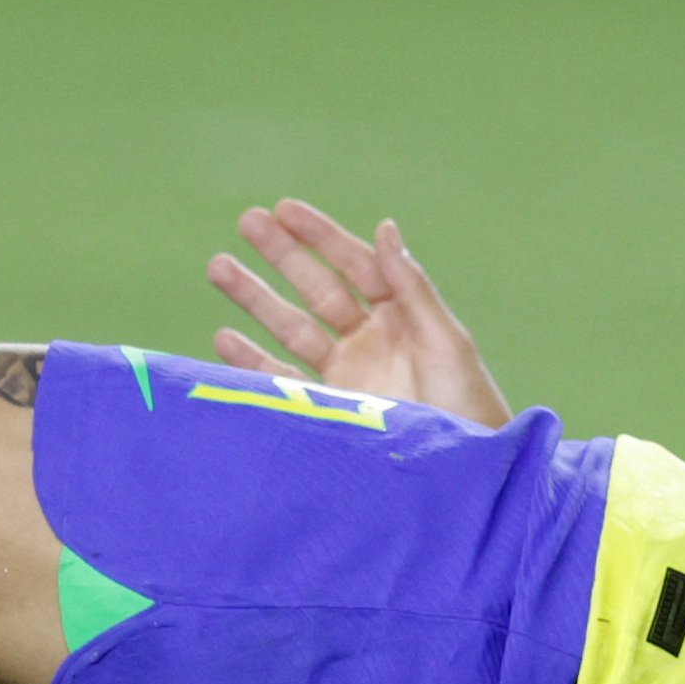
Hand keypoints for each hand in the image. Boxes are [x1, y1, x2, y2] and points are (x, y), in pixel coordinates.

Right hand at [206, 200, 512, 429]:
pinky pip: (283, 379)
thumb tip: (384, 226)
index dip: (319, 236)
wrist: (461, 474)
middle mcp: (370, 340)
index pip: (354, 264)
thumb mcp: (444, 340)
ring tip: (218, 267)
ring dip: (256, 298)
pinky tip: (223, 339)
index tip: (283, 209)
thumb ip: (411, 286)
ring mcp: (346, 375)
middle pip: (316, 288)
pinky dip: (253, 361)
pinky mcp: (329, 410)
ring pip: (291, 326)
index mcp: (401, 315)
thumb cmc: (467, 405)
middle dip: (281, 255)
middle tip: (246, 221)